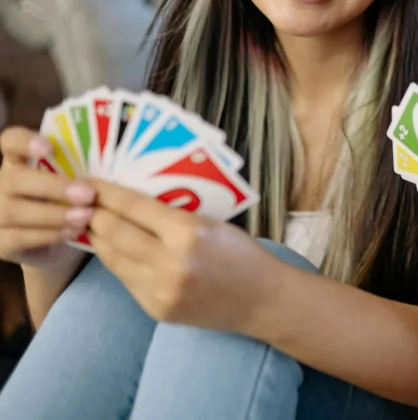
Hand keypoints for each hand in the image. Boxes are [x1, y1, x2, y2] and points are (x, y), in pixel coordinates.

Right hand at [0, 127, 90, 268]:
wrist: (51, 244)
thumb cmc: (66, 203)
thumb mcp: (72, 183)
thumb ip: (80, 170)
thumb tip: (112, 162)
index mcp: (17, 161)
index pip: (10, 141)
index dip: (24, 141)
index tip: (50, 147)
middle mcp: (0, 183)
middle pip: (13, 179)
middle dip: (52, 186)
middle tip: (87, 194)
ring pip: (13, 211)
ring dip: (54, 214)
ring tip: (86, 216)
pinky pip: (17, 237)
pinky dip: (48, 235)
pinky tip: (72, 232)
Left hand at [86, 179, 277, 332]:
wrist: (262, 301)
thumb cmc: (242, 254)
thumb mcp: (212, 224)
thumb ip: (173, 216)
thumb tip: (131, 203)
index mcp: (188, 233)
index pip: (134, 207)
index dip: (107, 192)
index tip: (90, 181)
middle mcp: (169, 263)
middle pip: (114, 232)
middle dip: (94, 213)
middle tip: (81, 200)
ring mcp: (159, 290)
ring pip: (113, 258)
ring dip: (98, 238)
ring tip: (89, 222)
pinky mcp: (155, 309)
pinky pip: (126, 279)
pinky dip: (117, 260)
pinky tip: (113, 249)